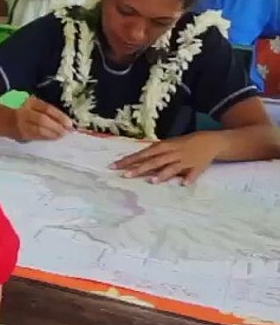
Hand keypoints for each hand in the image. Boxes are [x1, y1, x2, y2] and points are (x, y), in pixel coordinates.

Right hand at [8, 97, 73, 141]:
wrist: (2, 119)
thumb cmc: (23, 109)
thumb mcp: (33, 104)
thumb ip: (45, 109)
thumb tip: (65, 120)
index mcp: (29, 102)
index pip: (46, 109)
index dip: (59, 116)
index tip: (69, 122)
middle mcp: (24, 112)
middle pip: (42, 120)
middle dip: (56, 127)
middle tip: (67, 131)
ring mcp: (21, 125)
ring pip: (39, 130)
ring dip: (53, 134)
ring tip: (62, 135)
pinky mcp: (21, 135)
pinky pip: (35, 137)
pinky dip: (46, 138)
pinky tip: (54, 138)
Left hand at [111, 132, 225, 184]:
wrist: (209, 141)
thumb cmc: (183, 144)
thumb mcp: (167, 145)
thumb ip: (153, 154)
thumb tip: (135, 161)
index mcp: (163, 147)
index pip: (143, 154)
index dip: (129, 160)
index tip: (114, 166)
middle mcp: (172, 153)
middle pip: (154, 161)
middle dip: (140, 168)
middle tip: (126, 175)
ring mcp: (185, 160)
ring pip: (172, 168)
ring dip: (163, 174)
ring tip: (152, 181)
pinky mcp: (197, 167)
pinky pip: (193, 173)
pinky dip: (189, 178)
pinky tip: (184, 183)